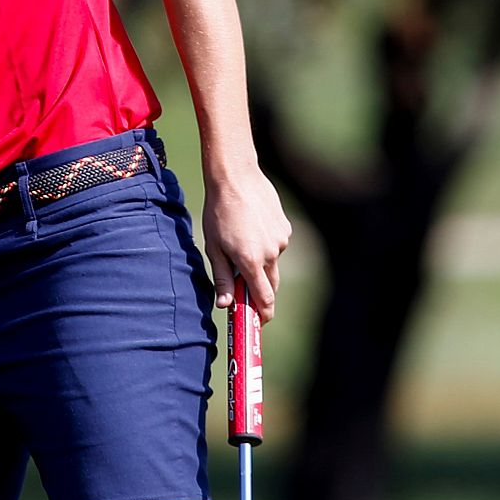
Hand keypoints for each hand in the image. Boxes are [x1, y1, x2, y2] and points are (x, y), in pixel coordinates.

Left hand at [201, 167, 291, 321]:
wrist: (236, 177)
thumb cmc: (218, 212)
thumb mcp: (214, 247)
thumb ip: (223, 277)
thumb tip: (226, 305)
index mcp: (252, 261)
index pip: (265, 299)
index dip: (263, 313)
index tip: (259, 321)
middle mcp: (271, 254)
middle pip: (270, 284)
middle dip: (259, 291)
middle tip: (244, 290)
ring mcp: (281, 240)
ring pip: (273, 263)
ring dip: (260, 263)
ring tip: (239, 243)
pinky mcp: (285, 228)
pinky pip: (276, 245)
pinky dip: (265, 245)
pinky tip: (250, 229)